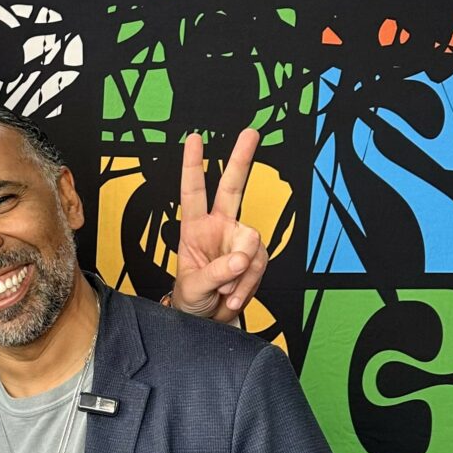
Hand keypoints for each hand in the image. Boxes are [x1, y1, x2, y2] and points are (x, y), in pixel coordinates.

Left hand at [170, 126, 266, 322]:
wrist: (207, 320)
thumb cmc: (192, 299)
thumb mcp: (194, 287)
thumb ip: (216, 272)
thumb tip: (241, 258)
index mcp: (193, 229)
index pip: (192, 193)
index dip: (192, 166)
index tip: (194, 139)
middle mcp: (219, 227)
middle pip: (233, 188)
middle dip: (242, 159)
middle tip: (250, 132)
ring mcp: (239, 241)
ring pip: (252, 243)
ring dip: (240, 274)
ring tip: (224, 292)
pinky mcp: (254, 257)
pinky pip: (260, 264)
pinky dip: (248, 284)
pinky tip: (234, 295)